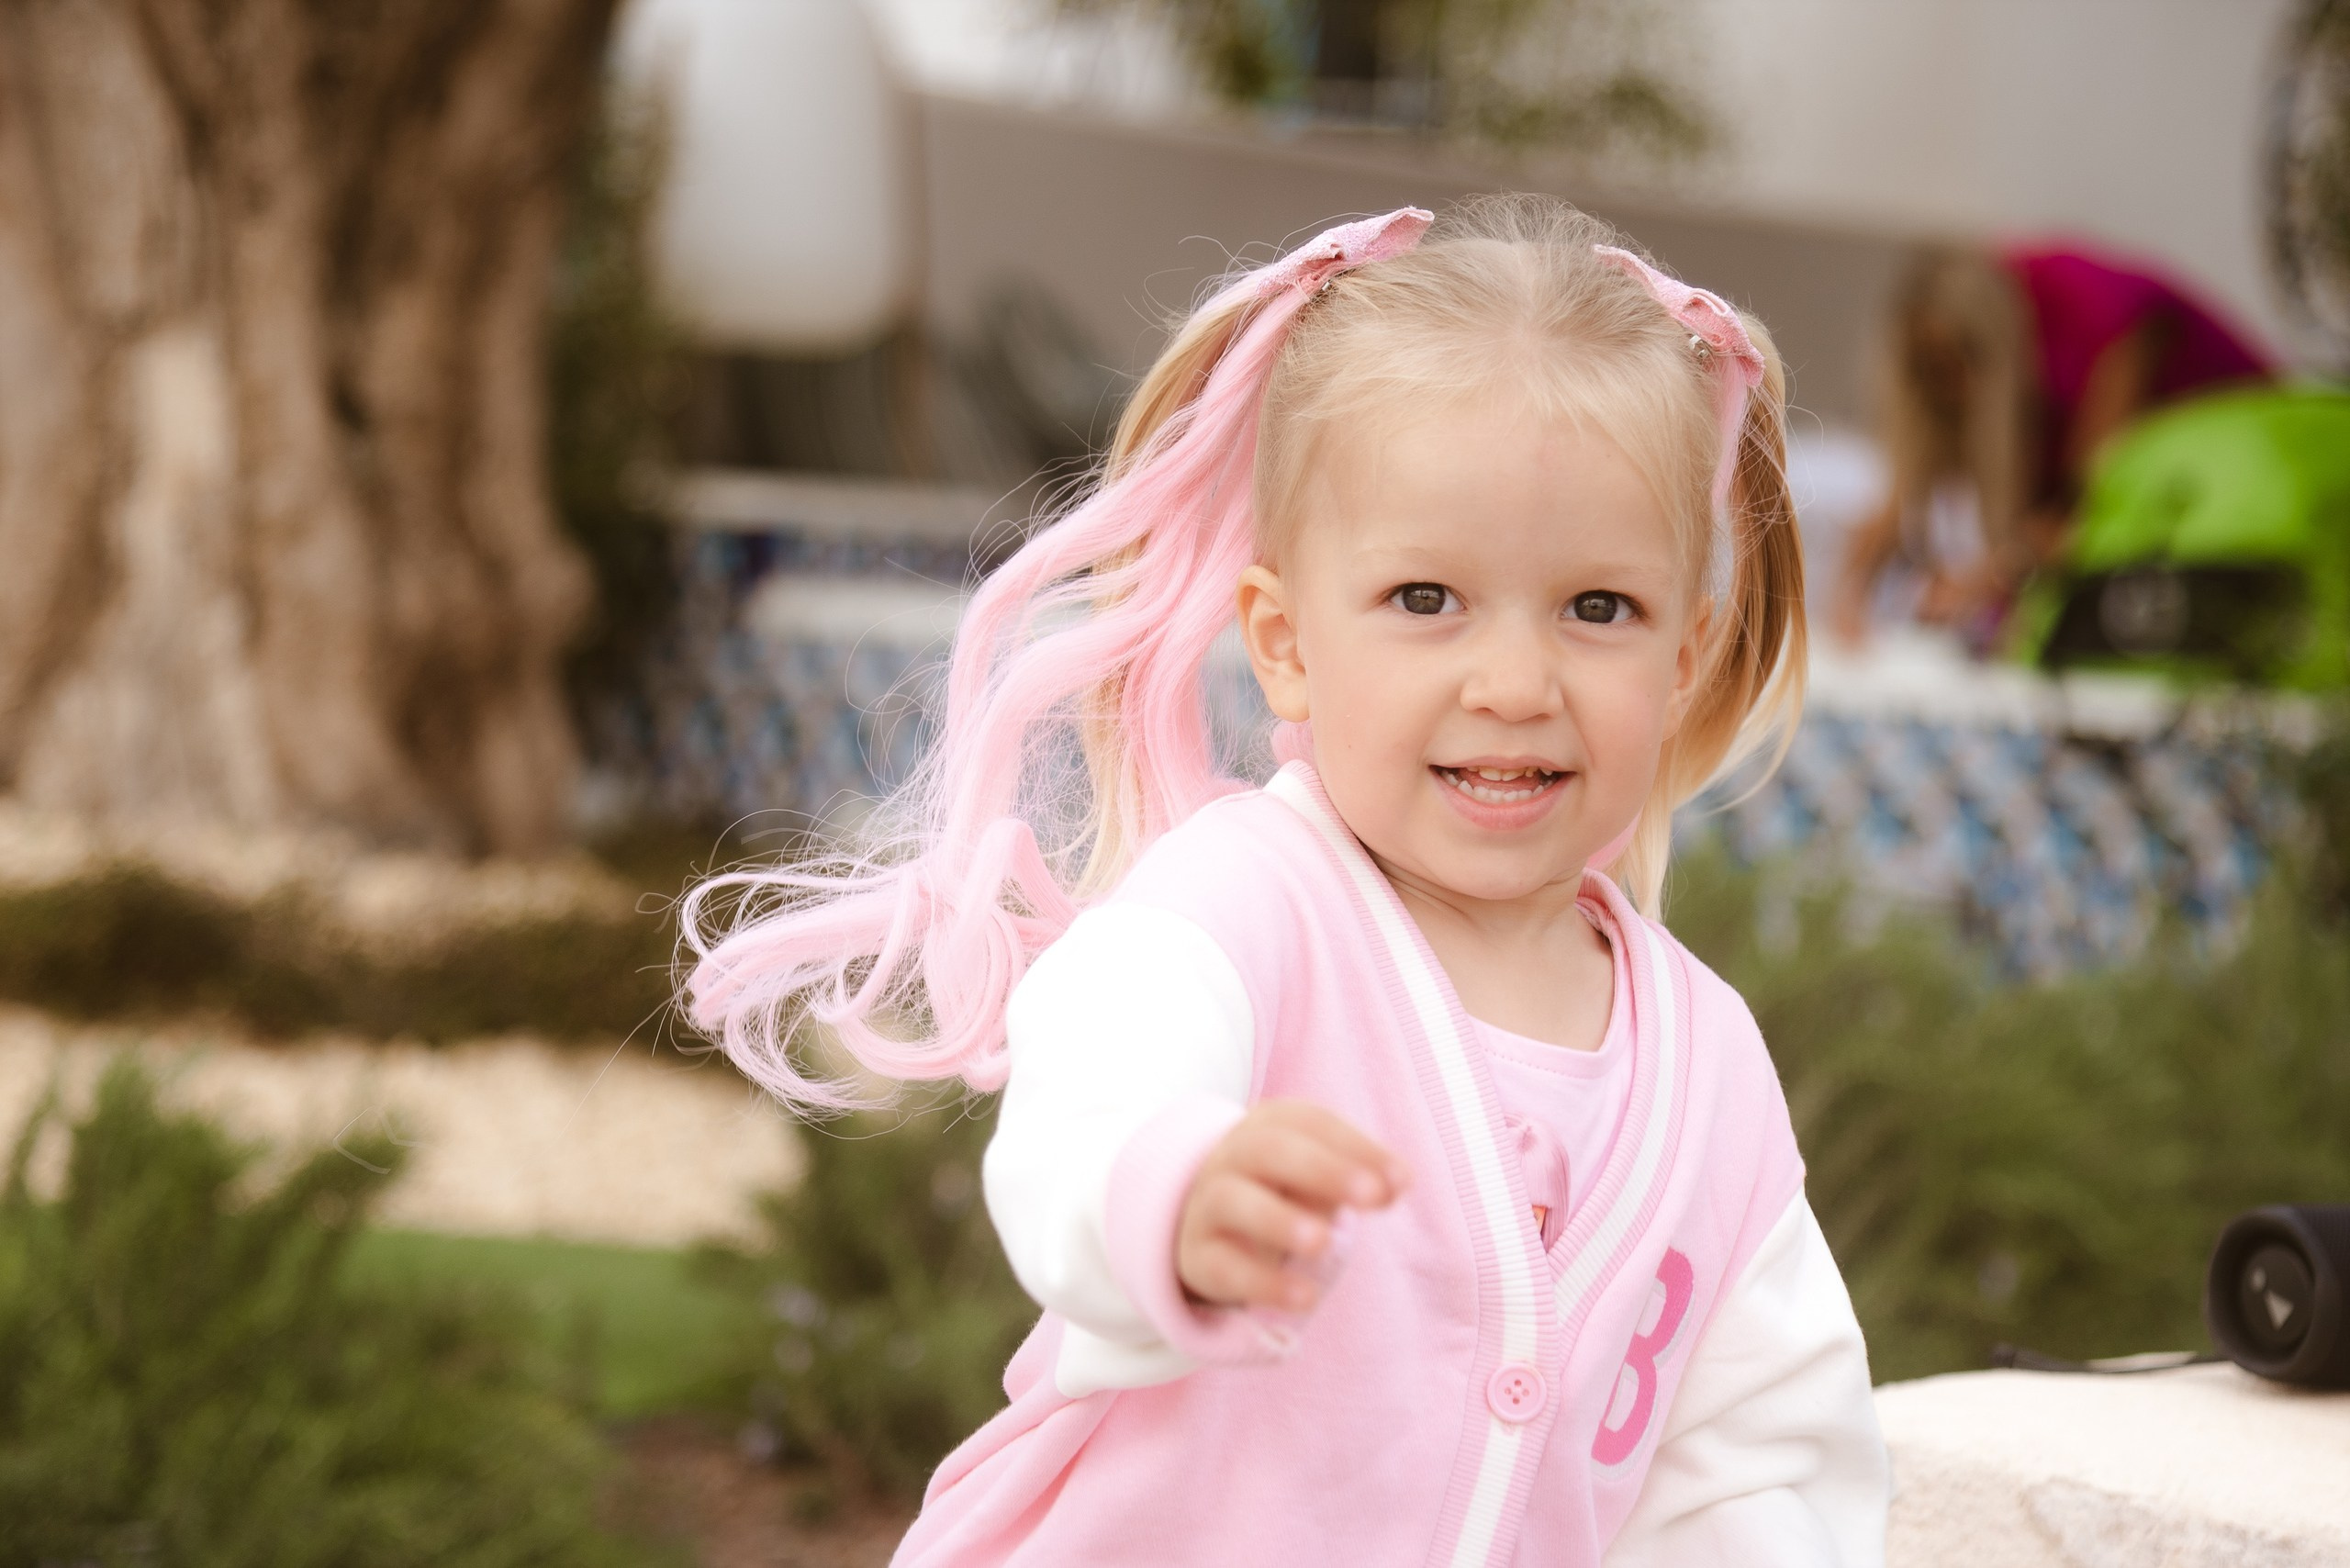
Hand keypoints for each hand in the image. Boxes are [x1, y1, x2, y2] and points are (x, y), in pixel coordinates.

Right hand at [1176, 1100, 1409, 1312]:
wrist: (1208, 1224)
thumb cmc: (1283, 1190)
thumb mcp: (1321, 1179)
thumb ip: (1359, 1178)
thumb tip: (1398, 1183)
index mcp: (1270, 1125)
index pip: (1312, 1124)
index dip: (1356, 1148)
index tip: (1401, 1180)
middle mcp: (1234, 1156)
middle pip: (1270, 1149)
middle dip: (1323, 1170)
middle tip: (1372, 1196)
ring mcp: (1208, 1203)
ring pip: (1232, 1201)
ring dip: (1278, 1219)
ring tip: (1323, 1244)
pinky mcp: (1197, 1256)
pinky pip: (1223, 1265)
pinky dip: (1263, 1282)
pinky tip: (1305, 1298)